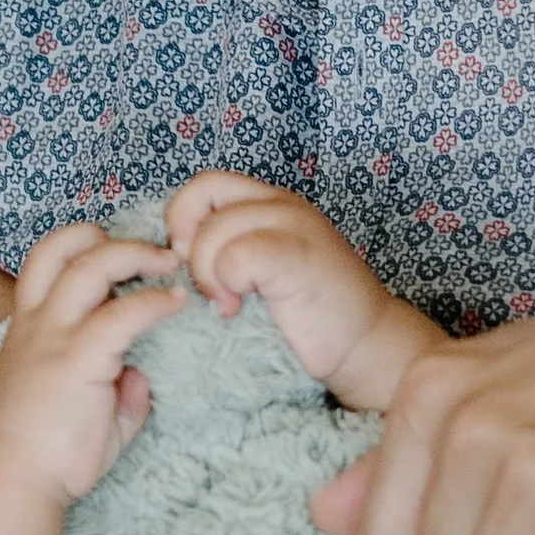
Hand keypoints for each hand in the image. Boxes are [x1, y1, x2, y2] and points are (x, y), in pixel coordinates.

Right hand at [0, 226, 183, 504]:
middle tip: (151, 251)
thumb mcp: (81, 413)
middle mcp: (37, 324)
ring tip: (168, 263)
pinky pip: (122, 314)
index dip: (81, 247)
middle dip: (108, 237)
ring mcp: (54, 337)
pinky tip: (176, 303)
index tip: (120, 259)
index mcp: (29, 329)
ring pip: (89, 265)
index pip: (47, 264)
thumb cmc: (44, 455)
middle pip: (61, 247)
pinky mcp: (79, 359)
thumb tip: (140, 378)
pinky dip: (154, 302)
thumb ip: (113, 393)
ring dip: (134, 254)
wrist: (16, 482)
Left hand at [167, 172, 434, 411]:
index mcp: (270, 204)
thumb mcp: (257, 272)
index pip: (205, 185)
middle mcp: (282, 205)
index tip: (188, 265)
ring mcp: (294, 225)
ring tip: (229, 306)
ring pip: (215, 230)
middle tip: (207, 287)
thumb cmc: (306, 318)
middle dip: (190, 246)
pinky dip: (227, 284)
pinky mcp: (298, 255)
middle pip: (203, 193)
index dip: (183, 220)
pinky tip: (238, 310)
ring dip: (208, 275)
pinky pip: (236, 255)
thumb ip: (223, 250)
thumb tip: (169, 255)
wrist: (365, 349)